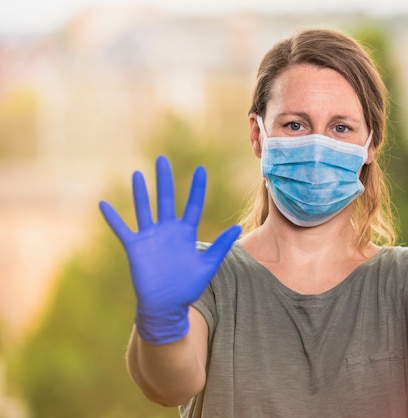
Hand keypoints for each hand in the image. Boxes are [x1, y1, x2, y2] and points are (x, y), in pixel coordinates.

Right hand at [99, 156, 241, 344]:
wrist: (166, 306)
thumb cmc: (187, 288)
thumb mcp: (207, 266)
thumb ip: (220, 246)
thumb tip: (237, 228)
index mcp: (186, 233)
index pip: (193, 205)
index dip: (197, 188)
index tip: (201, 169)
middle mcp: (167, 231)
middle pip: (166, 199)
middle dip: (165, 180)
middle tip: (162, 159)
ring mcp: (150, 238)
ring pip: (144, 209)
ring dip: (140, 192)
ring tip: (137, 174)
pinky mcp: (135, 247)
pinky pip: (122, 229)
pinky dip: (113, 218)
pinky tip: (103, 204)